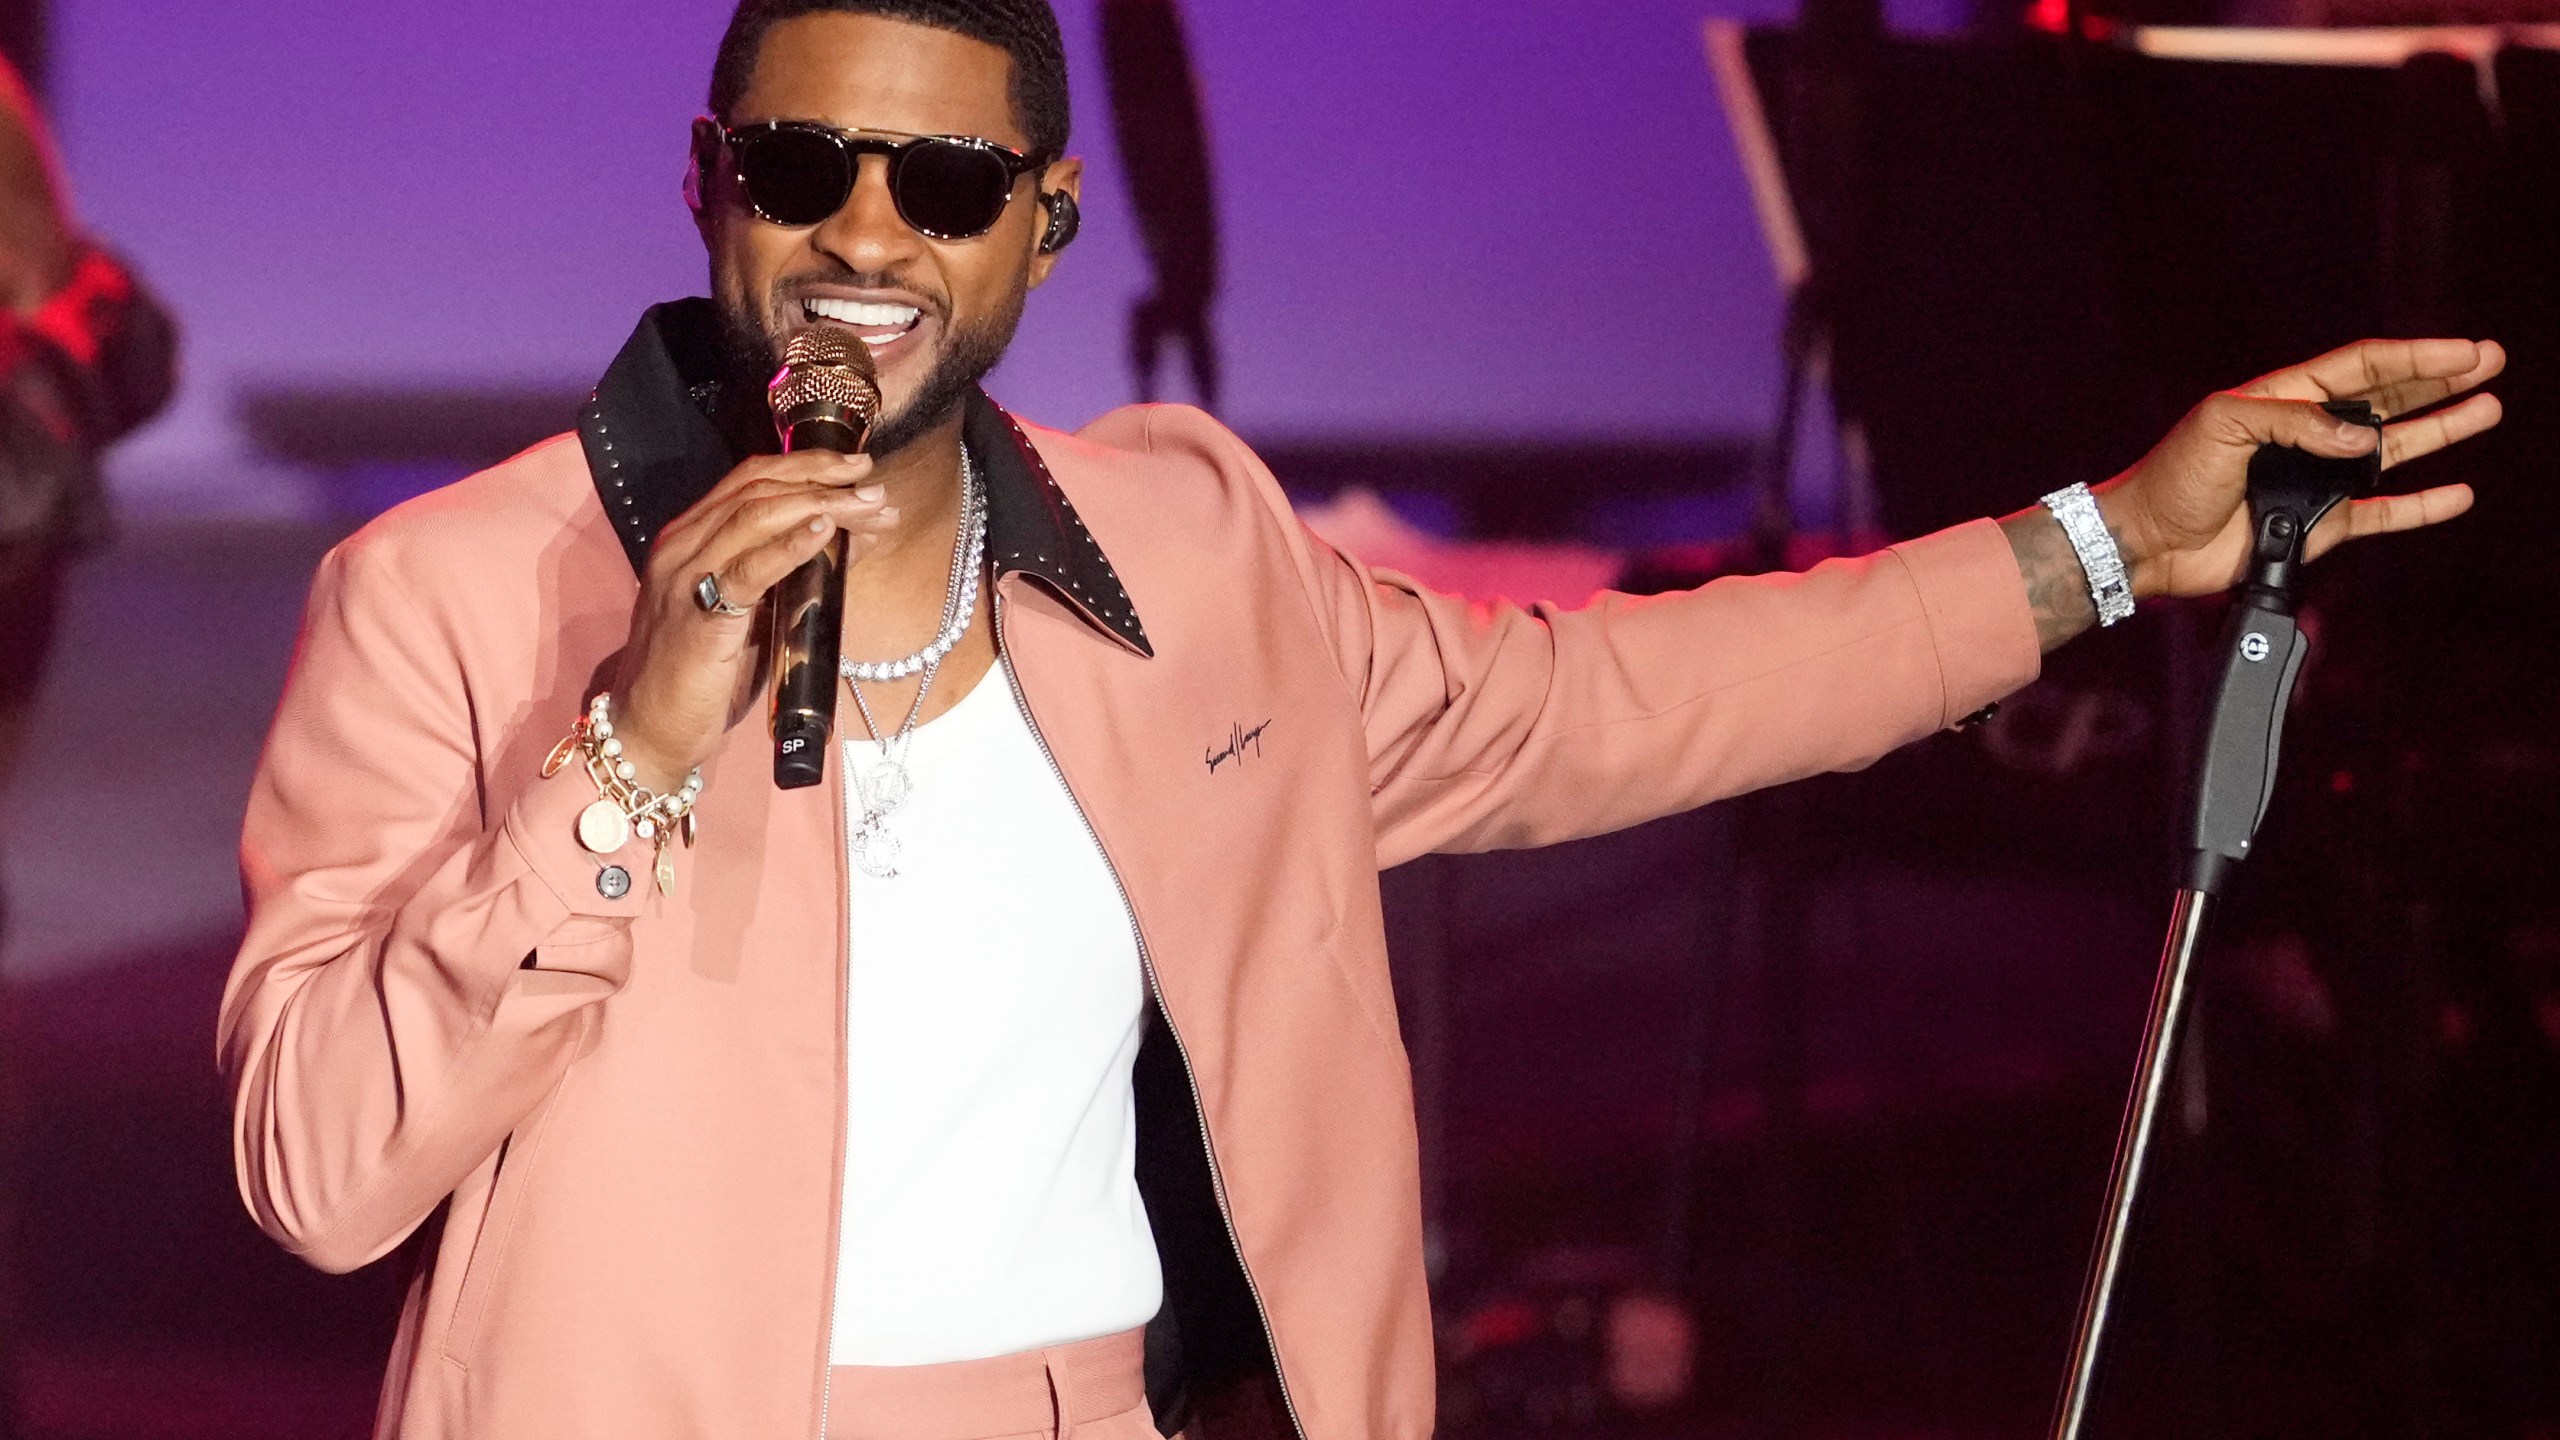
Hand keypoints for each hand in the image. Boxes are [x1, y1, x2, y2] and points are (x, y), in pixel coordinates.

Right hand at [608, 452, 897, 787]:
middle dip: (822, 478)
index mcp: (689, 538)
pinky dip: (789, 545)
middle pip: (757, 486)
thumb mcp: (749, 615)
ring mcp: (684, 577)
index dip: (806, 465)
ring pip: (757, 516)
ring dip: (822, 505)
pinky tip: (823, 531)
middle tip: (874, 485)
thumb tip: (842, 542)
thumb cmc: (702, 677)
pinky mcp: (697, 616)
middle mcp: (682, 546)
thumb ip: (782, 576)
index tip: (856, 468)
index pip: (749, 479)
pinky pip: (748, 569)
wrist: (650, 731)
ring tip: (869, 508)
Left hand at [2007, 339, 2505, 650]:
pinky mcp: (2318, 524)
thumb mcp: (2225, 425)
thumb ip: (2296, 423)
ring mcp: (2317, 478)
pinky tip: (2455, 493)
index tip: (2465, 350)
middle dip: (2439, 381)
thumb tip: (2362, 437)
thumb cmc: (2172, 475)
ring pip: (2393, 450)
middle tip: (2491, 362)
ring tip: (2487, 409)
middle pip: (2389, 400)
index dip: (2416, 357)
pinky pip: (2380, 512)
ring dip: (2440, 430)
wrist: (2149, 540)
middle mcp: (2308, 435)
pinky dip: (2418, 505)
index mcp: (2285, 398)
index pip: (2363, 367)